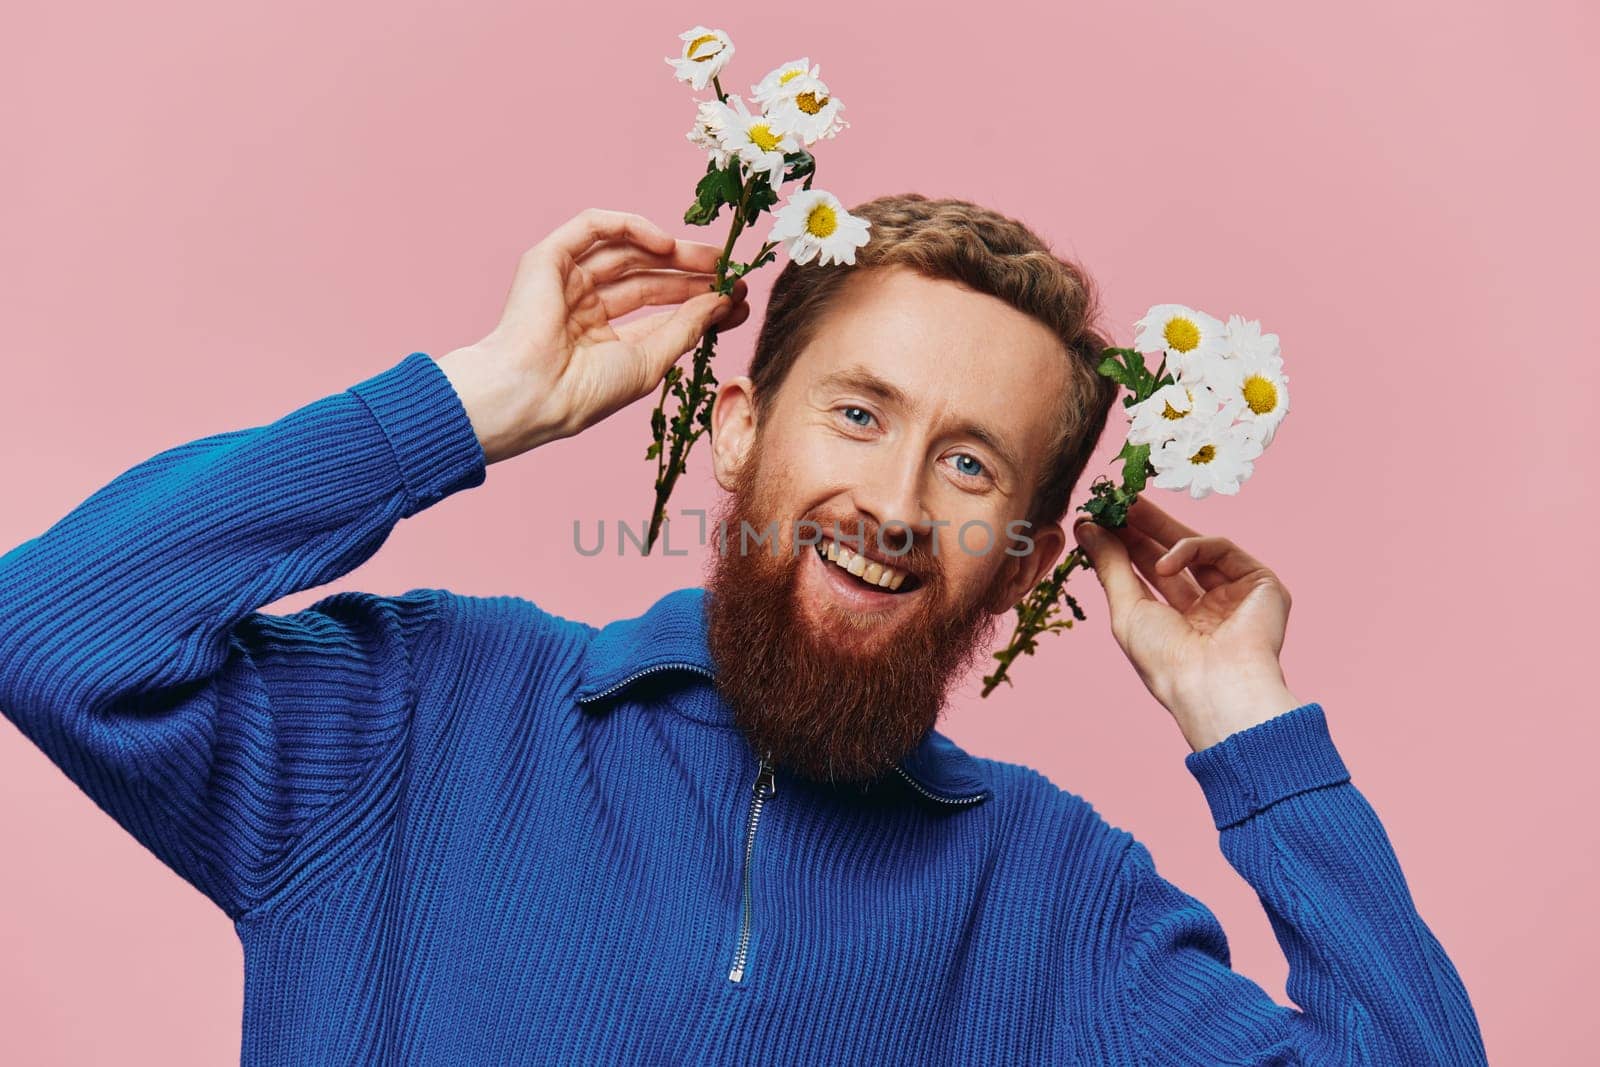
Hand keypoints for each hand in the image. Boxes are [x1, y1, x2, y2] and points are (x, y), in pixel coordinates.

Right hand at [437, 208, 750, 463]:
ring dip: (672, 251)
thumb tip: (725, 302)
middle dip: (691, 272)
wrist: (534, 393)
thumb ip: (687, 327)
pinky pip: (592, 227)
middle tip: (731, 270)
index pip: (660, 310)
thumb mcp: (651, 360)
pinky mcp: (548, 258)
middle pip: (647, 276)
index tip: (739, 299)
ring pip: (627, 251)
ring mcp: (566, 281)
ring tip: (713, 259)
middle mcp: (584, 306)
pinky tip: (665, 242)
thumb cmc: (586, 392)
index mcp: (603, 338)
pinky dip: (629, 227)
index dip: (700, 301)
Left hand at [1072, 496, 1302, 751]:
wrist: (1214, 684)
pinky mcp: (1262, 584)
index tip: (1101, 519)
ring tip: (1129, 510)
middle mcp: (1210, 610)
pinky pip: (1222, 549)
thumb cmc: (1166, 661)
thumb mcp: (1127, 609)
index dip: (1127, 545)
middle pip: (1174, 556)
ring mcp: (1238, 596)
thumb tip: (1086, 527)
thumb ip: (1110, 565)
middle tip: (1117, 501)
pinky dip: (1190, 549)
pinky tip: (1164, 565)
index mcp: (1180, 624)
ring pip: (1199, 547)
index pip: (1151, 574)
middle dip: (1144, 527)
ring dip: (1161, 526)